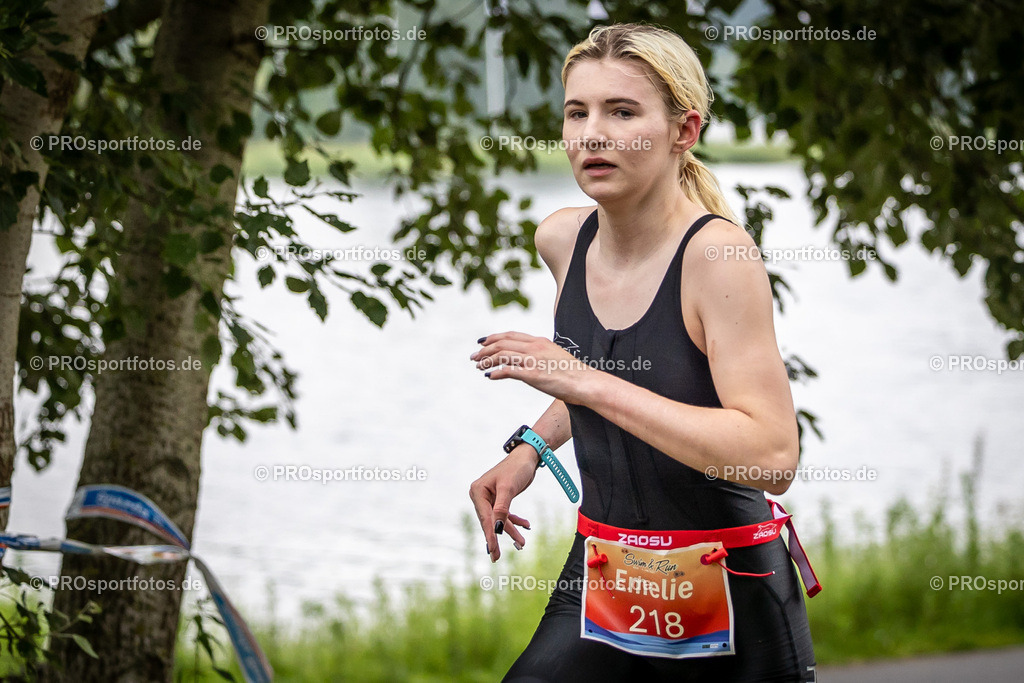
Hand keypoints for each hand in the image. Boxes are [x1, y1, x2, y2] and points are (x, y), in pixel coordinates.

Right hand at [469, 446, 537, 562]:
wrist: (527, 456)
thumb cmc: (516, 469)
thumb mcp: (508, 489)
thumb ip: (501, 509)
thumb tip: (496, 528)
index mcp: (478, 491)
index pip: (485, 518)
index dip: (490, 535)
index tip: (493, 551)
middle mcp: (481, 495)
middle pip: (490, 521)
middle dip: (498, 537)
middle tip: (497, 557)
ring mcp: (490, 498)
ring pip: (499, 520)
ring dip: (510, 530)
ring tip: (521, 543)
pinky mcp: (500, 499)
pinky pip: (505, 514)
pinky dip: (514, 521)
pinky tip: (525, 525)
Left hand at [470, 331, 595, 403]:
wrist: (585, 382)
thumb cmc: (572, 374)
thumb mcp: (553, 357)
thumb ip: (538, 356)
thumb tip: (524, 362)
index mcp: (539, 342)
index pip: (510, 335)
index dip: (493, 337)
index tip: (482, 342)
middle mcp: (534, 348)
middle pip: (502, 343)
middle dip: (484, 349)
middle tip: (474, 356)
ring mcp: (533, 361)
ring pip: (502, 355)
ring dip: (486, 360)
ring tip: (477, 366)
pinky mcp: (533, 375)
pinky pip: (508, 371)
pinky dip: (496, 372)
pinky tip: (489, 376)